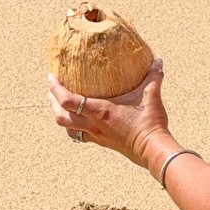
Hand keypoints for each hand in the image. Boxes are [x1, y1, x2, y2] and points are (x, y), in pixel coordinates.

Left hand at [48, 59, 169, 169]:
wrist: (152, 150)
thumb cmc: (150, 123)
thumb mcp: (151, 96)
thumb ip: (153, 76)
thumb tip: (158, 60)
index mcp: (100, 111)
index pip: (68, 101)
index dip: (56, 89)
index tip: (50, 77)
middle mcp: (94, 125)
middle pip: (61, 117)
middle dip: (52, 103)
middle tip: (50, 90)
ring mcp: (96, 135)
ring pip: (68, 129)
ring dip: (60, 116)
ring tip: (59, 105)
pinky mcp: (102, 142)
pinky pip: (80, 136)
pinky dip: (74, 127)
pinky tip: (79, 120)